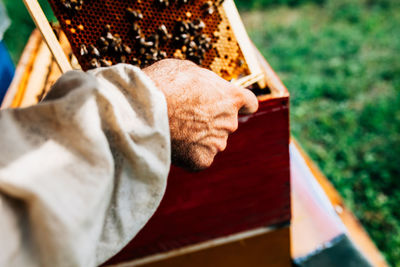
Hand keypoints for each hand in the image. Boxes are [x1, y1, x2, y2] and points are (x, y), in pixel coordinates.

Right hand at [143, 59, 257, 170]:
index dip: (241, 105)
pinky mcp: (203, 160)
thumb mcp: (186, 69)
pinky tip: (174, 143)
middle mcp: (230, 121)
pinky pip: (199, 158)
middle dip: (210, 120)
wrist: (145, 111)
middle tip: (186, 116)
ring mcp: (218, 143)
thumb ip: (204, 81)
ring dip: (199, 138)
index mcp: (231, 96)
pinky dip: (189, 154)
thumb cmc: (164, 84)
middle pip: (225, 123)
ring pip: (212, 141)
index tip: (233, 107)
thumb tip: (203, 86)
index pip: (249, 103)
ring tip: (175, 129)